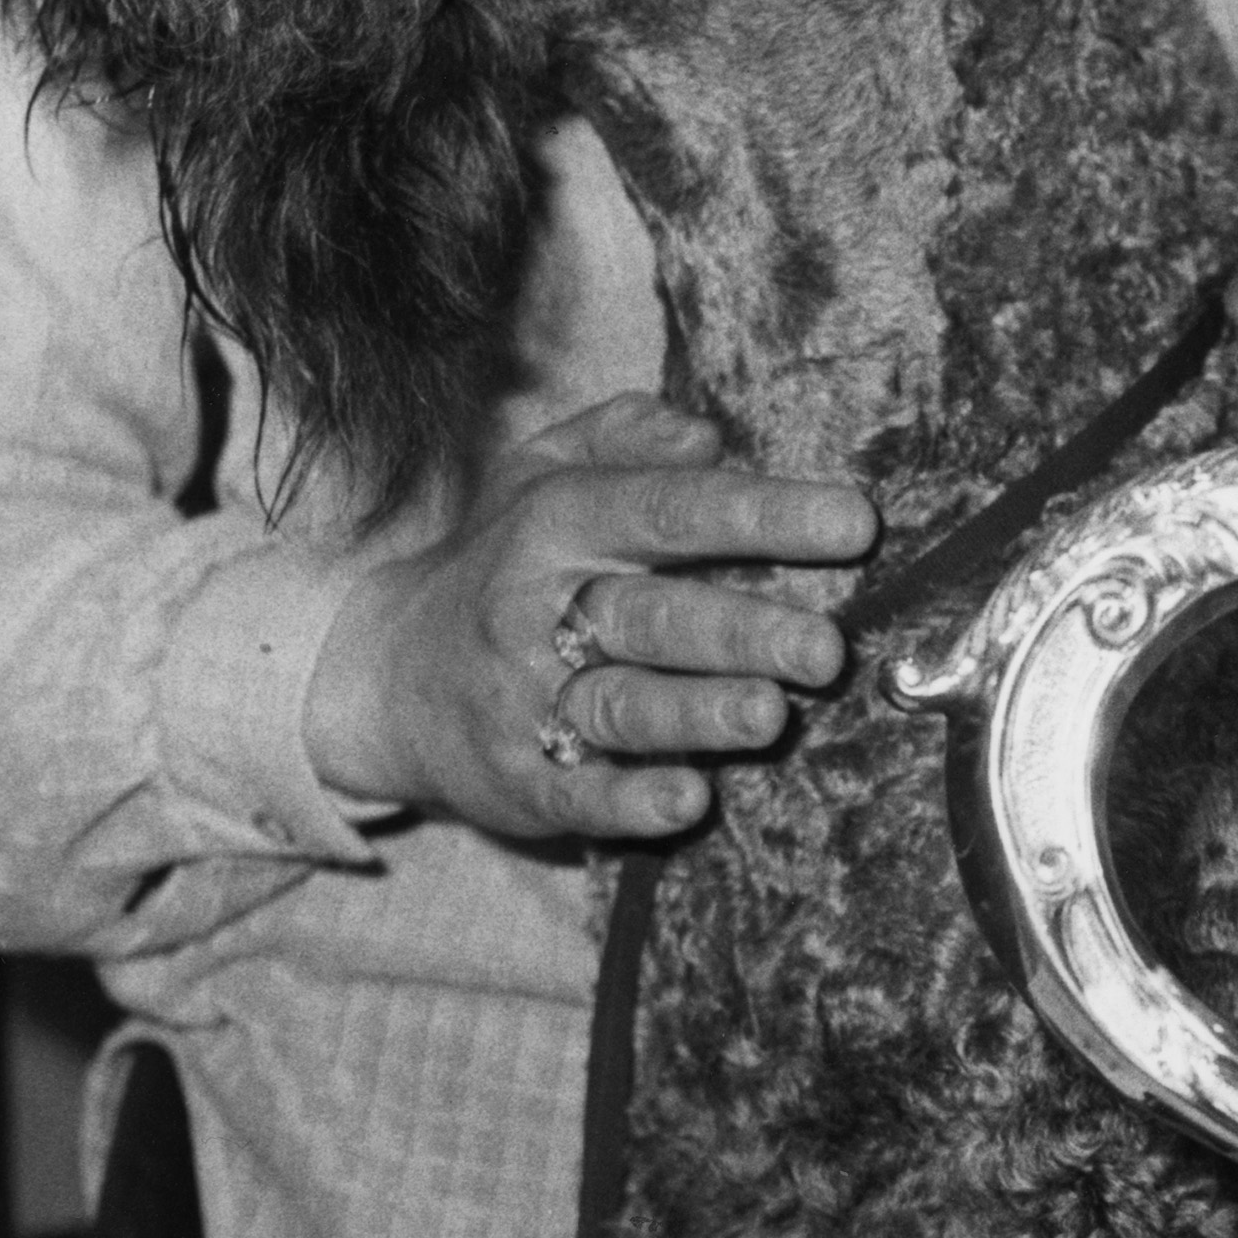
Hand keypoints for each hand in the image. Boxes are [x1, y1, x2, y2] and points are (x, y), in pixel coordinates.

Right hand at [302, 390, 872, 845]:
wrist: (382, 676)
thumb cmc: (500, 563)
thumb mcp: (538, 473)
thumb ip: (622, 438)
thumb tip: (708, 437)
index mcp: (560, 524)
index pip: (668, 511)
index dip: (762, 515)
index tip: (855, 522)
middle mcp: (542, 610)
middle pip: (653, 616)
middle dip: (743, 630)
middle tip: (827, 647)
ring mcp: (531, 702)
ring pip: (624, 705)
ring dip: (700, 713)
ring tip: (771, 715)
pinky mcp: (524, 780)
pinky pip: (580, 791)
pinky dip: (632, 801)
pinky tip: (688, 800)